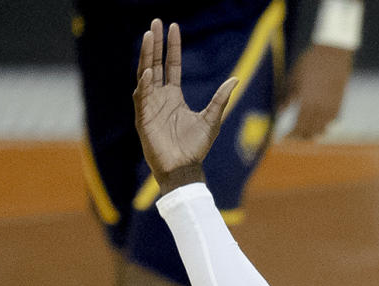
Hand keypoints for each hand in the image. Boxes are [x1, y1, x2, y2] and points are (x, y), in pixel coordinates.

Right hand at [133, 20, 237, 194]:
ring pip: (145, 75)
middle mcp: (160, 98)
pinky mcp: (144, 119)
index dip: (172, 47)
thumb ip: (221, 98)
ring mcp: (150, 107)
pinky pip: (143, 98)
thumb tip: (235, 79)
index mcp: (174, 96)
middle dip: (154, 44)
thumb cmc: (196, 147)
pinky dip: (145, 84)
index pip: (172, 65)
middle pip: (155, 64)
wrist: (185, 169)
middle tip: (154, 23)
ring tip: (148, 37)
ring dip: (146, 56)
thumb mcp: (212, 119)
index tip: (173, 27)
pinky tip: (149, 71)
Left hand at [282, 44, 352, 139]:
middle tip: (292, 136)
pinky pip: (331, 123)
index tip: (283, 138)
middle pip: (309, 131)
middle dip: (300, 136)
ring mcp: (331, 108)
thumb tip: (278, 112)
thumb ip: (286, 97)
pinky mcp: (339, 104)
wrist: (334, 53)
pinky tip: (317, 124)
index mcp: (307, 103)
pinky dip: (323, 126)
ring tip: (304, 132)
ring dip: (312, 133)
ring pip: (321, 130)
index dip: (290, 135)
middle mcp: (320, 109)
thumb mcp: (293, 78)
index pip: (298, 127)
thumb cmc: (310, 63)